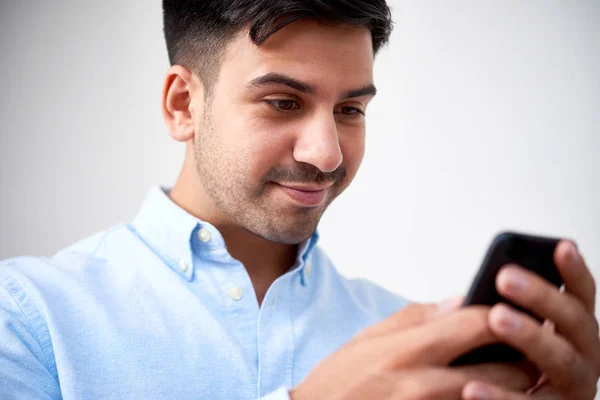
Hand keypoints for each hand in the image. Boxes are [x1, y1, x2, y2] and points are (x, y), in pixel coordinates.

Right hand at [290, 300, 538, 399]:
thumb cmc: (340, 379)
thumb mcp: (369, 337)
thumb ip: (417, 317)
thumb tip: (459, 301)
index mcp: (409, 349)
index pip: (476, 323)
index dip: (505, 315)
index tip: (516, 312)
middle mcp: (423, 383)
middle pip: (501, 370)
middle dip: (522, 359)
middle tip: (527, 350)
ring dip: (511, 389)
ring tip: (511, 375)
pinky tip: (480, 394)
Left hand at [461, 240, 599, 398]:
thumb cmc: (492, 369)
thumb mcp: (492, 337)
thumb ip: (487, 317)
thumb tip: (462, 301)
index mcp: (568, 332)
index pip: (579, 297)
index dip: (573, 272)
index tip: (560, 247)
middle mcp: (580, 358)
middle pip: (575, 323)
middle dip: (543, 297)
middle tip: (505, 278)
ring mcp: (573, 389)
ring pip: (563, 361)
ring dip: (531, 336)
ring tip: (496, 318)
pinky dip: (502, 396)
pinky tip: (472, 386)